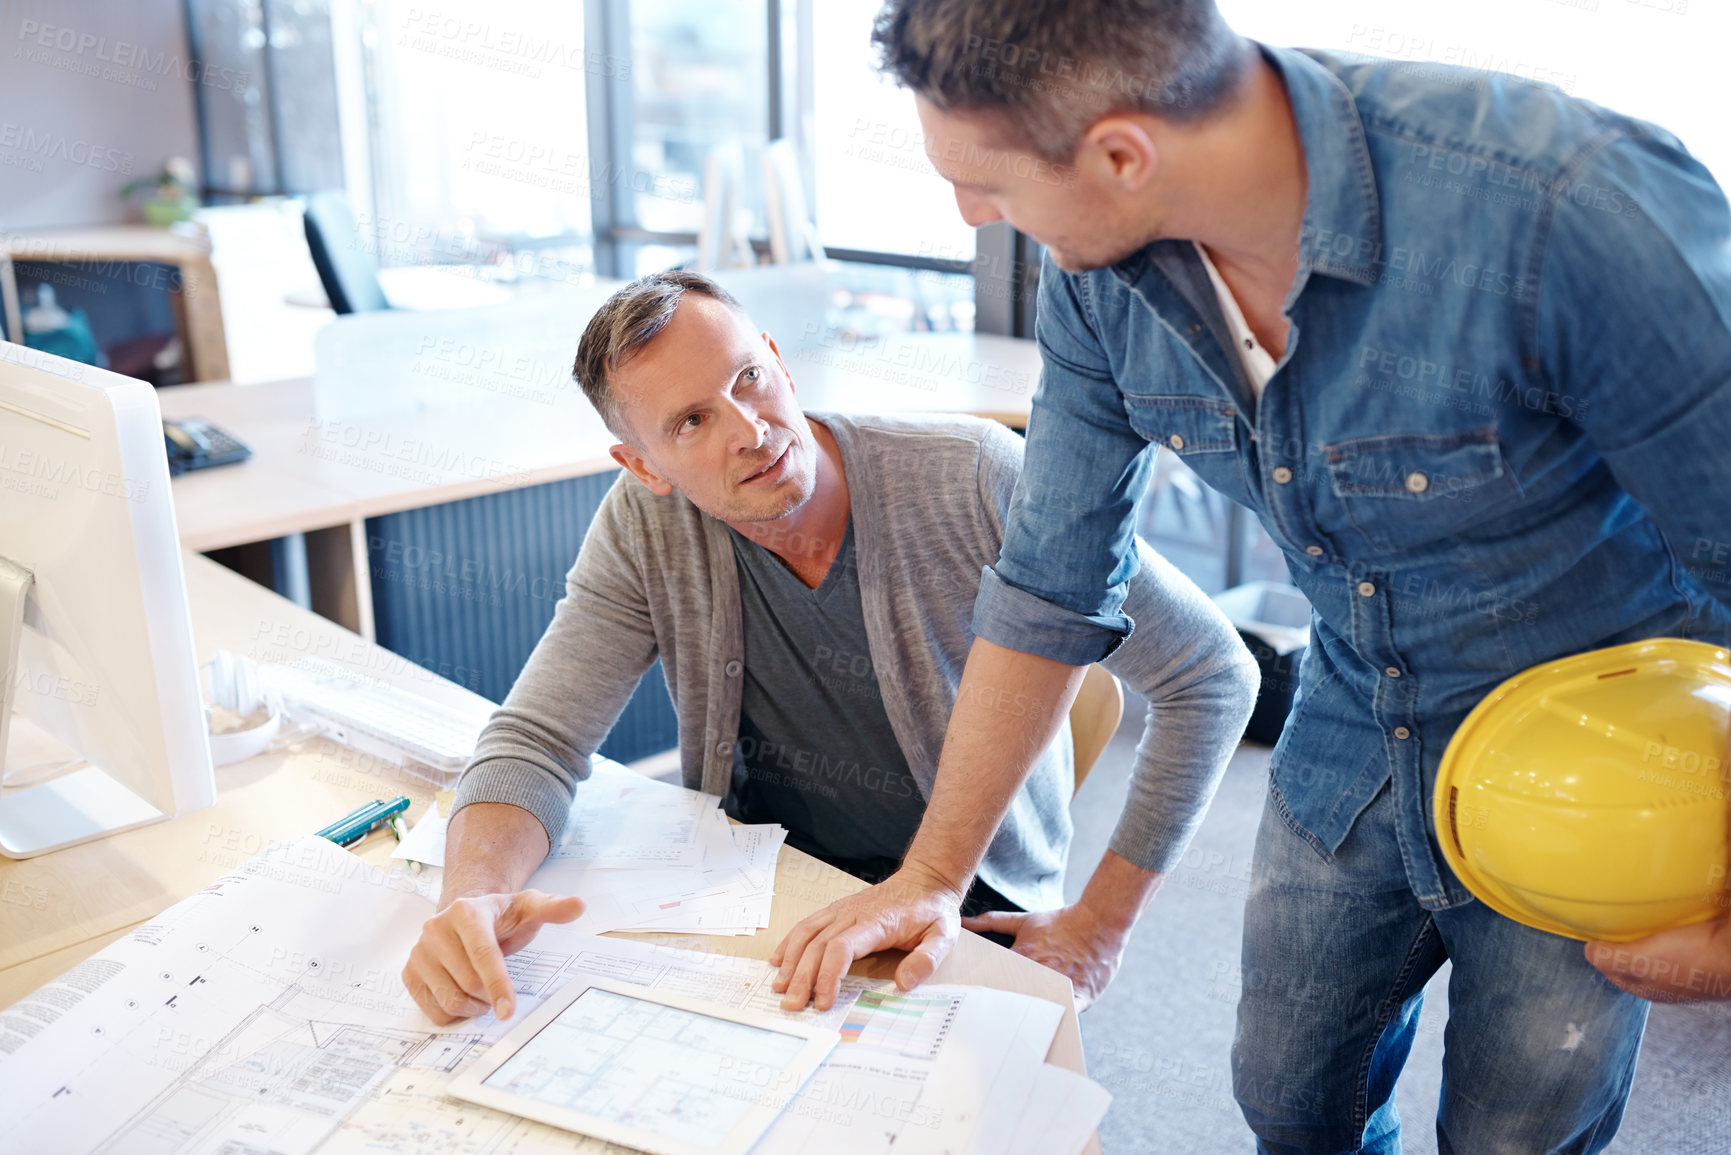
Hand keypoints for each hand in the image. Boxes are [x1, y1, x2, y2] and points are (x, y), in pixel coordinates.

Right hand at [403, 889, 584, 1023]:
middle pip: (468, 982)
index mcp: (466, 911)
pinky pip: (432, 1009)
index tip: (509, 1010)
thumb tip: (579, 905)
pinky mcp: (409, 972)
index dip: (498, 985)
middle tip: (501, 992)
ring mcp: (419, 951)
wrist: (465, 918)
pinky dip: (453, 1013)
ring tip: (483, 994)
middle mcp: (435, 928)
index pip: (484, 955)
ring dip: (473, 1007)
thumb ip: (552, 908)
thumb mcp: (527, 908)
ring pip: (449, 999)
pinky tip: (464, 996)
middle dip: (489, 996)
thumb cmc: (501, 918)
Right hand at [769, 866, 963, 1011]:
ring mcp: (842, 910)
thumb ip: (927, 959)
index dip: (828, 976)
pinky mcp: (837, 910)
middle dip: (802, 977)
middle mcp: (852, 913)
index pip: (842, 948)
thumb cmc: (932, 910)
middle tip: (792, 1005)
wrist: (925, 880)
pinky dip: (789, 942)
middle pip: (818, 945)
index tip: (824, 1002)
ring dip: (790, 961)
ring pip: (806, 934)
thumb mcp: (944, 935)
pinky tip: (779, 960)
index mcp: (877, 922)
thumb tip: (903, 984)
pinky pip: (807, 924)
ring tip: (780, 987)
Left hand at [962, 904, 1128, 1011]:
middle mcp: (1040, 973)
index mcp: (1022, 957)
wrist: (1100, 921)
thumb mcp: (1024, 920)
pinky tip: (1048, 1027)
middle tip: (989, 1025)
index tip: (971, 1005)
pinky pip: (1066, 1015)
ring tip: (1014, 1032)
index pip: (995, 981)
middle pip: (1014, 999)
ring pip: (1039, 1010)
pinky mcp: (1082, 996)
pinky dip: (1058, 1020)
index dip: (982, 995)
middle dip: (1002, 1011)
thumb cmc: (1062, 922)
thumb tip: (964, 922)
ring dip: (1028, 1019)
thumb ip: (992, 922)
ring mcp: (1061, 985)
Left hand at [1587, 917, 1730, 1002]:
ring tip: (1640, 910)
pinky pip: (1679, 935)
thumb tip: (1589, 951)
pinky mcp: (1704, 950)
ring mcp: (1687, 966)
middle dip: (1624, 940)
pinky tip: (1669, 911)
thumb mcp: (1641, 961)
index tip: (1596, 932)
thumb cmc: (1693, 959)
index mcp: (1648, 989)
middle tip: (1616, 918)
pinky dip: (1670, 924)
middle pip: (1635, 958)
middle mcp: (1667, 981)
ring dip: (1648, 930)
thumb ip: (1611, 958)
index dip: (1601, 953)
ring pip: (1657, 946)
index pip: (1613, 972)